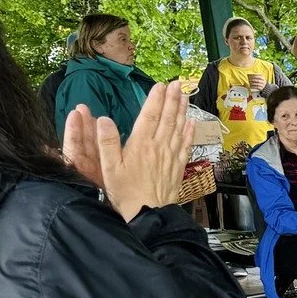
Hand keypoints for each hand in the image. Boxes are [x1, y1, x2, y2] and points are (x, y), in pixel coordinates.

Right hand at [70, 83, 190, 220]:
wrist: (149, 213)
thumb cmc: (126, 191)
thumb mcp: (109, 167)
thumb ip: (106, 142)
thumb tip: (104, 119)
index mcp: (141, 144)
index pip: (150, 116)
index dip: (155, 99)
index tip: (160, 85)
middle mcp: (159, 147)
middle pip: (168, 118)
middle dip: (172, 99)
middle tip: (177, 84)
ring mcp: (171, 156)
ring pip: (178, 129)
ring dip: (182, 111)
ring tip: (185, 96)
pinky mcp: (178, 167)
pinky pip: (185, 145)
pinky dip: (189, 132)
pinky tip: (192, 123)